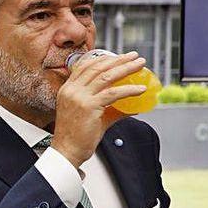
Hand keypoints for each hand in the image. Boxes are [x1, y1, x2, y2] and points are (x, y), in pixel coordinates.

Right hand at [51, 51, 146, 167]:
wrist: (67, 151)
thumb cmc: (77, 136)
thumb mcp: (91, 116)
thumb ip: (111, 109)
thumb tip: (132, 107)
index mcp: (67, 89)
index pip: (85, 67)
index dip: (103, 59)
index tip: (119, 56)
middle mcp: (71, 90)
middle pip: (97, 67)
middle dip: (118, 59)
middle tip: (134, 56)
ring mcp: (79, 97)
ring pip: (106, 76)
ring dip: (126, 68)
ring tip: (140, 65)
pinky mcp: (89, 106)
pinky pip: (113, 94)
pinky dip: (129, 90)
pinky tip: (140, 89)